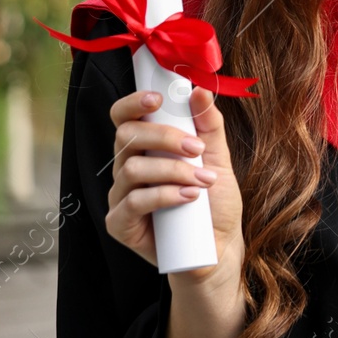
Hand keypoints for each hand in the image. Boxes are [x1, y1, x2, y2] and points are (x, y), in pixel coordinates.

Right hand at [107, 87, 244, 288]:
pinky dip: (164, 196)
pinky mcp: (119, 224)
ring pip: (131, 169)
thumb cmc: (214, 202)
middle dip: (165, 138)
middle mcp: (127, 169)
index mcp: (145, 149)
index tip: (157, 98)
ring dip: (174, 171)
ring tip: (202, 182)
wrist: (218, 246)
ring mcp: (120, 197)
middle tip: (197, 149)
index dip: (133, 104)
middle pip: (126, 137)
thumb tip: (200, 91)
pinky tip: (188, 199)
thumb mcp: (218, 159)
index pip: (125, 118)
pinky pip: (132, 202)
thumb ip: (209, 126)